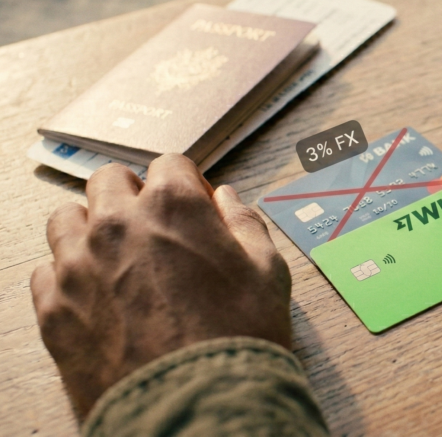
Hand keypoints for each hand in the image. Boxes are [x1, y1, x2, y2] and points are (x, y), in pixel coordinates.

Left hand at [30, 154, 290, 418]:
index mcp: (174, 205)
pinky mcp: (53, 308)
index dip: (187, 184)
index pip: (170, 164)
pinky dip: (68, 276)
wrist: (194, 404)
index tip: (195, 208)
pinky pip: (47, 272)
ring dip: (91, 228)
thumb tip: (229, 199)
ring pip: (66, 218)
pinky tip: (96, 296)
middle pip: (109, 180)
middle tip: (155, 227)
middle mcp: (118, 223)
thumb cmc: (237, 338)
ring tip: (118, 258)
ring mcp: (77, 265)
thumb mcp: (267, 272)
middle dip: (133, 194)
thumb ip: (245, 224)